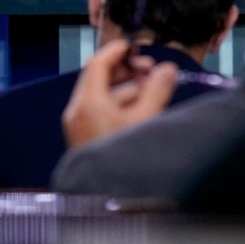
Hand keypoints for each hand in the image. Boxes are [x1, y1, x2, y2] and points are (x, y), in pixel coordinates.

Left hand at [62, 39, 177, 147]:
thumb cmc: (127, 156)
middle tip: (151, 70)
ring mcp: (79, 126)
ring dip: (126, 89)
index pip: (97, 63)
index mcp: (88, 102)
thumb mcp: (146, 120)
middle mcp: (77, 111)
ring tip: (152, 89)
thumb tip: (167, 69)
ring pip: (101, 97)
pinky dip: (118, 104)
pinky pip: (99, 112)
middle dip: (126, 71)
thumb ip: (157, 91)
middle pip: (98, 79)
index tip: (136, 46)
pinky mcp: (84, 138)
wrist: (111, 197)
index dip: (117, 51)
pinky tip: (140, 108)